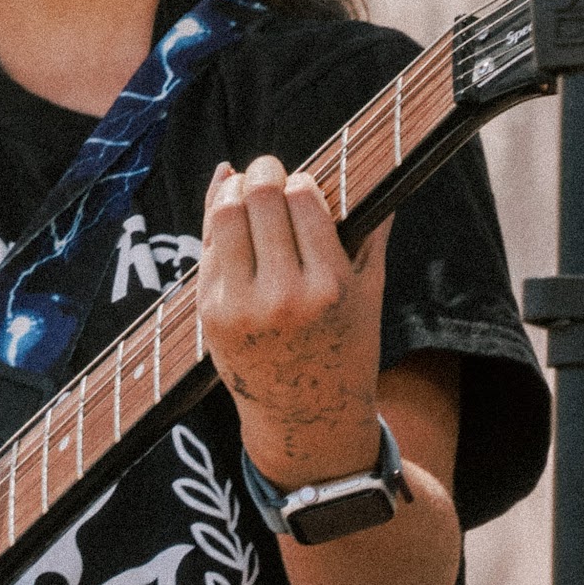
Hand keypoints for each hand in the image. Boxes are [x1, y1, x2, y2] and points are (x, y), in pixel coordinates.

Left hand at [198, 154, 391, 485]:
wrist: (305, 416)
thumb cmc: (345, 348)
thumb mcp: (368, 294)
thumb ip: (370, 233)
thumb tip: (375, 175)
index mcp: (329, 285)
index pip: (303, 200)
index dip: (300, 181)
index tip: (302, 181)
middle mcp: (282, 295)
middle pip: (259, 199)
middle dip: (264, 172)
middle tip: (268, 168)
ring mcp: (240, 305)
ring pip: (225, 216)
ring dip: (232, 191)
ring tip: (243, 186)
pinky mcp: (210, 313)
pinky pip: (208, 249)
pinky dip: (217, 222)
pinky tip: (227, 209)